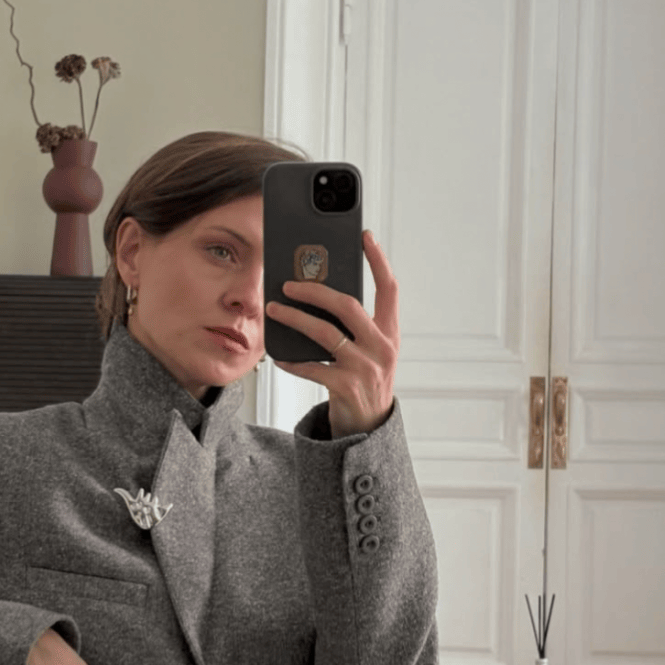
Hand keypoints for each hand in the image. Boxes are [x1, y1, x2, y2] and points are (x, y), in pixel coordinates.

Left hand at [266, 230, 399, 437]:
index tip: (365, 236)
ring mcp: (365, 368)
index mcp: (390, 333)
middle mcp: (382, 348)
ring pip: (325, 333)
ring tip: (274, 310)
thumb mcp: (369, 351)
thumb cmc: (364, 381)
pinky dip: (291, 360)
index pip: (389, 289)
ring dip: (295, 318)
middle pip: (348, 305)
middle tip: (289, 283)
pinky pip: (311, 367)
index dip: (378, 261)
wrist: (369, 429)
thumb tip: (317, 292)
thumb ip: (354, 326)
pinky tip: (277, 355)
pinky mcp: (346, 387)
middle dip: (315, 289)